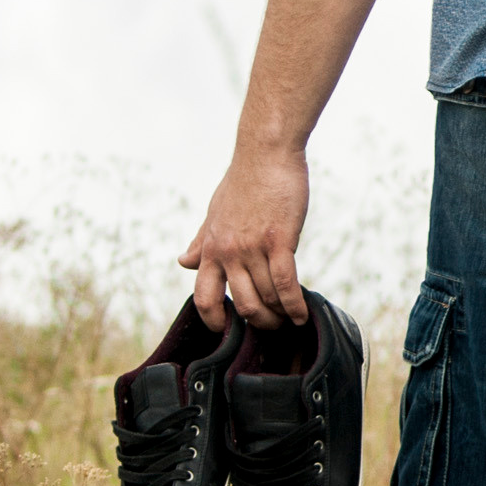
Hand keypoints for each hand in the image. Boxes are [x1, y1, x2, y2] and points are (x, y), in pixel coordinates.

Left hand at [181, 143, 310, 329]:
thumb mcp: (215, 213)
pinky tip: (302, 314)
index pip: (204, 296)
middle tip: (272, 326)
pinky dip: (294, 305)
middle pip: (243, 304)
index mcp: (212, 248)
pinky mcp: (279, 241)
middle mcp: (229, 252)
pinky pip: (286, 283)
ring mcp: (253, 248)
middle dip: (259, 323)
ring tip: (290, 320)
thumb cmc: (243, 182)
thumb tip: (183, 262)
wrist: (265, 155)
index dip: (214, 320)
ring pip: (267, 297)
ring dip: (280, 316)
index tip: (229, 330)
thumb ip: (201, 242)